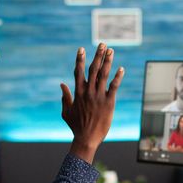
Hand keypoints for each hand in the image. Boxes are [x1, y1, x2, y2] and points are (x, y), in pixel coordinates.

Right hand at [61, 44, 123, 162]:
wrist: (86, 138)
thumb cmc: (76, 126)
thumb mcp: (66, 111)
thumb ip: (65, 97)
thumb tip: (62, 84)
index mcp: (78, 93)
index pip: (78, 72)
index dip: (80, 59)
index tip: (81, 48)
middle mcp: (88, 92)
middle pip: (93, 69)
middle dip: (98, 55)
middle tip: (102, 44)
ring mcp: (99, 96)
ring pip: (103, 75)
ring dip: (107, 61)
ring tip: (111, 51)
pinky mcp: (109, 102)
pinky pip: (114, 87)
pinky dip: (117, 77)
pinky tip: (121, 69)